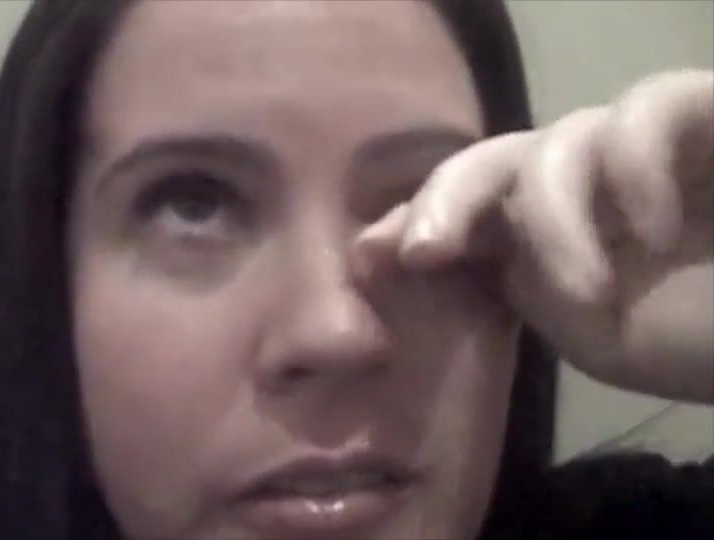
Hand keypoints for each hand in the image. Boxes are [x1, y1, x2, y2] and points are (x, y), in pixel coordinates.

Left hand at [357, 70, 713, 402]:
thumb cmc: (700, 334)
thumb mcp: (593, 328)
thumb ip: (517, 282)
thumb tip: (411, 246)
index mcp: (544, 227)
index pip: (465, 205)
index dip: (420, 220)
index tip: (376, 261)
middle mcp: (581, 177)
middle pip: (489, 160)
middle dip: (447, 200)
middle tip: (423, 253)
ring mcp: (639, 145)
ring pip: (558, 139)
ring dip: (553, 217)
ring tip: (586, 289)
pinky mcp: (701, 115)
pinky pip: (647, 105)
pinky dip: (633, 162)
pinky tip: (651, 224)